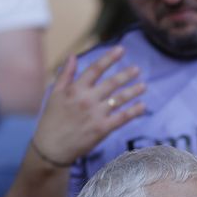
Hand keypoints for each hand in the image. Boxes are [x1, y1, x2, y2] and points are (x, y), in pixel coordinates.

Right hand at [31, 47, 146, 167]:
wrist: (52, 147)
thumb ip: (65, 74)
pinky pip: (122, 117)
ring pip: (119, 99)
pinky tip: (143, 106)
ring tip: (144, 86)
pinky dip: (134, 111)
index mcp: (75, 90)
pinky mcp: (103, 129)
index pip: (95, 69)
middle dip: (126, 74)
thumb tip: (73, 55)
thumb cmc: (52, 120)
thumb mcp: (54, 94)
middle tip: (137, 69)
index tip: (121, 49)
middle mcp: (87, 100)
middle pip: (111, 83)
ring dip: (133, 91)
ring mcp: (96, 114)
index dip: (109, 58)